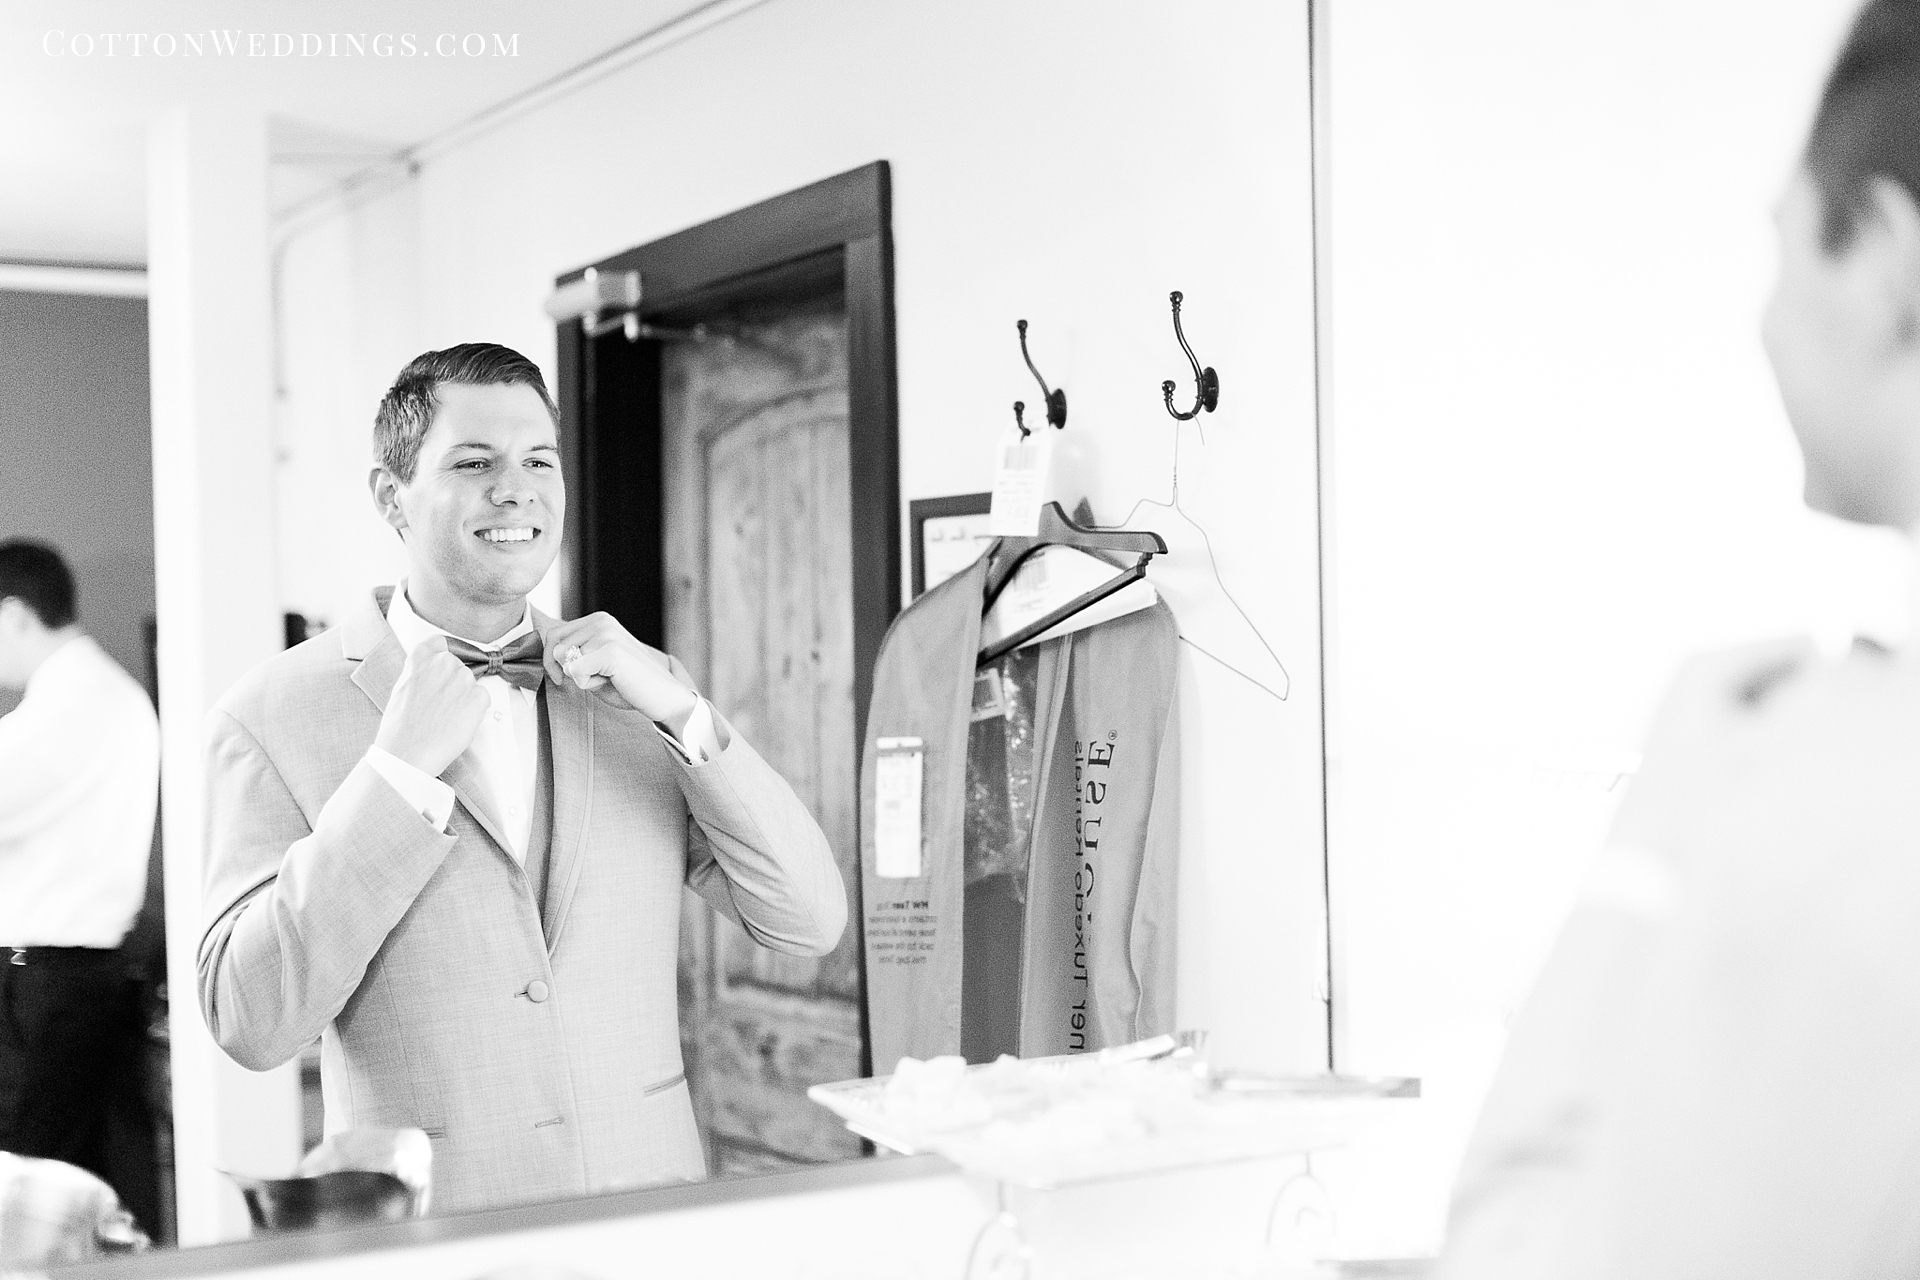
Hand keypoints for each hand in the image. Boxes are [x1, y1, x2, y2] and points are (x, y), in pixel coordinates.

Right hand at [373, 635, 490, 776]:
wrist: (408, 753)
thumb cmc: (400, 728)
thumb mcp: (402, 689)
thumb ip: (420, 674)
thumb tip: (432, 675)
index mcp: (420, 658)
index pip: (439, 642)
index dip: (444, 653)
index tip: (444, 665)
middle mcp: (444, 662)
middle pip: (457, 667)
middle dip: (453, 684)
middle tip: (441, 706)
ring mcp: (463, 678)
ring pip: (470, 685)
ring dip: (464, 698)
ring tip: (446, 718)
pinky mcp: (479, 696)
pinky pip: (483, 699)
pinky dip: (475, 711)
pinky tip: (457, 723)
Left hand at [540, 613, 699, 728]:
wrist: (662, 696)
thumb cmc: (628, 683)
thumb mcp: (596, 663)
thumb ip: (575, 655)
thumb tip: (550, 654)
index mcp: (599, 620)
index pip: (554, 634)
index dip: (550, 659)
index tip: (561, 677)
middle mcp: (601, 621)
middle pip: (553, 645)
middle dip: (561, 669)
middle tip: (585, 680)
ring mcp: (606, 634)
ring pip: (564, 659)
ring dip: (579, 677)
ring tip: (606, 679)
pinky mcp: (610, 651)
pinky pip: (575, 671)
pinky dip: (587, 684)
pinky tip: (611, 682)